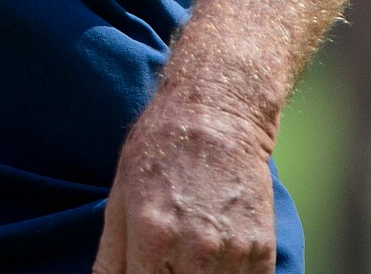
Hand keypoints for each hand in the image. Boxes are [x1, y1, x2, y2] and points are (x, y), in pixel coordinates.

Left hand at [94, 94, 281, 273]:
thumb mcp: (119, 198)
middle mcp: (195, 251)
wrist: (216, 113)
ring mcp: (232, 251)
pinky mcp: (260, 248)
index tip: (144, 272)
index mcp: (152, 237)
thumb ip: (110, 258)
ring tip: (189, 259)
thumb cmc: (159, 150)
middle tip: (166, 263)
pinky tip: (215, 259)